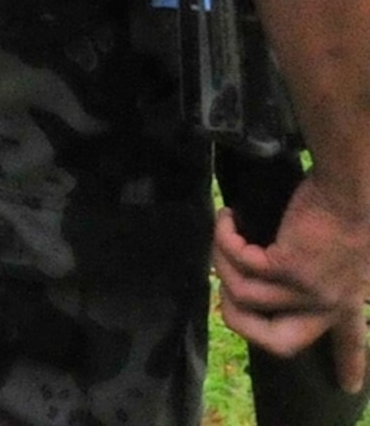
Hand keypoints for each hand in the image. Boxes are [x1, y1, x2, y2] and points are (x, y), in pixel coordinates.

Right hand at [217, 186, 369, 391]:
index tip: (347, 387)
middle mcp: (330, 302)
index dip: (347, 363)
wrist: (352, 186)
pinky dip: (225, 239)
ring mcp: (308, 289)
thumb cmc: (348, 202)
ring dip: (222, 261)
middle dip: (241, 323)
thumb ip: (321, 265)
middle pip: (281, 342)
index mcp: (349, 297)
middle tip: (223, 298)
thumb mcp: (342, 245)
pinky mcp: (288, 268)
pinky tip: (227, 217)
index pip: (352, 340)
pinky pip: (240, 262)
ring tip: (223, 231)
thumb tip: (276, 265)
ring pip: (244, 295)